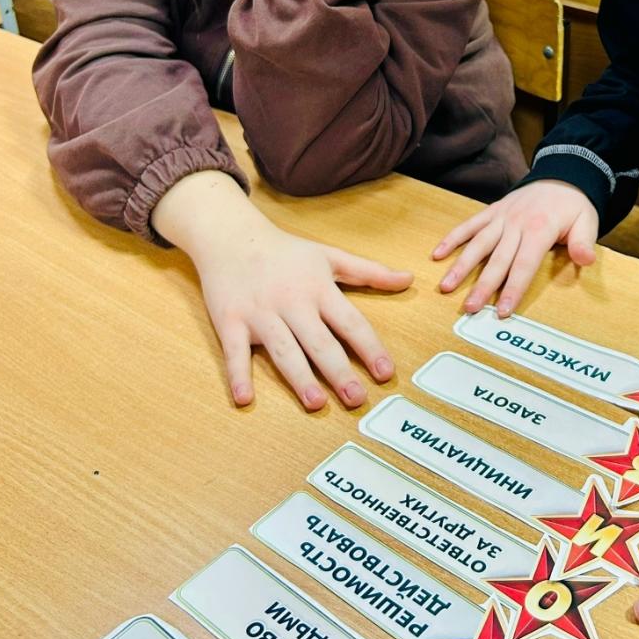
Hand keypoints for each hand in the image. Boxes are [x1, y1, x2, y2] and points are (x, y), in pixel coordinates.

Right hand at [152, 172, 411, 409]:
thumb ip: (370, 272)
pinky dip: (238, 375)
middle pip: (319, 341)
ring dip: (299, 377)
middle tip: (356, 399)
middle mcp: (291, 302)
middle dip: (338, 371)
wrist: (230, 235)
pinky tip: (246, 399)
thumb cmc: (285, 251)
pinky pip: (234, 352)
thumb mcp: (330, 256)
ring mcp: (259, 313)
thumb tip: (409, 279)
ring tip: (316, 403)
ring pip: (283, 350)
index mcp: (318, 288)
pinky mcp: (229, 321)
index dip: (370, 348)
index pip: (350, 322)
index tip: (385, 373)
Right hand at [432, 180, 597, 316]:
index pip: (523, 265)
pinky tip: (437, 254)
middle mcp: (516, 224)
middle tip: (469, 308)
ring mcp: (501, 217)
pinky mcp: (492, 212)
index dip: (512, 288)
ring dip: (461, 266)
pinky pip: (469, 225)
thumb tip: (586, 260)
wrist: (562, 174)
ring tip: (446, 286)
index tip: (502, 310)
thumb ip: (583, 242)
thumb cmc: (574, 205)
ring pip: (477, 243)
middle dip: (482, 285)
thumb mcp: (587, 221)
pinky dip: (453, 238)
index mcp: (539, 229)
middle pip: (497, 259)